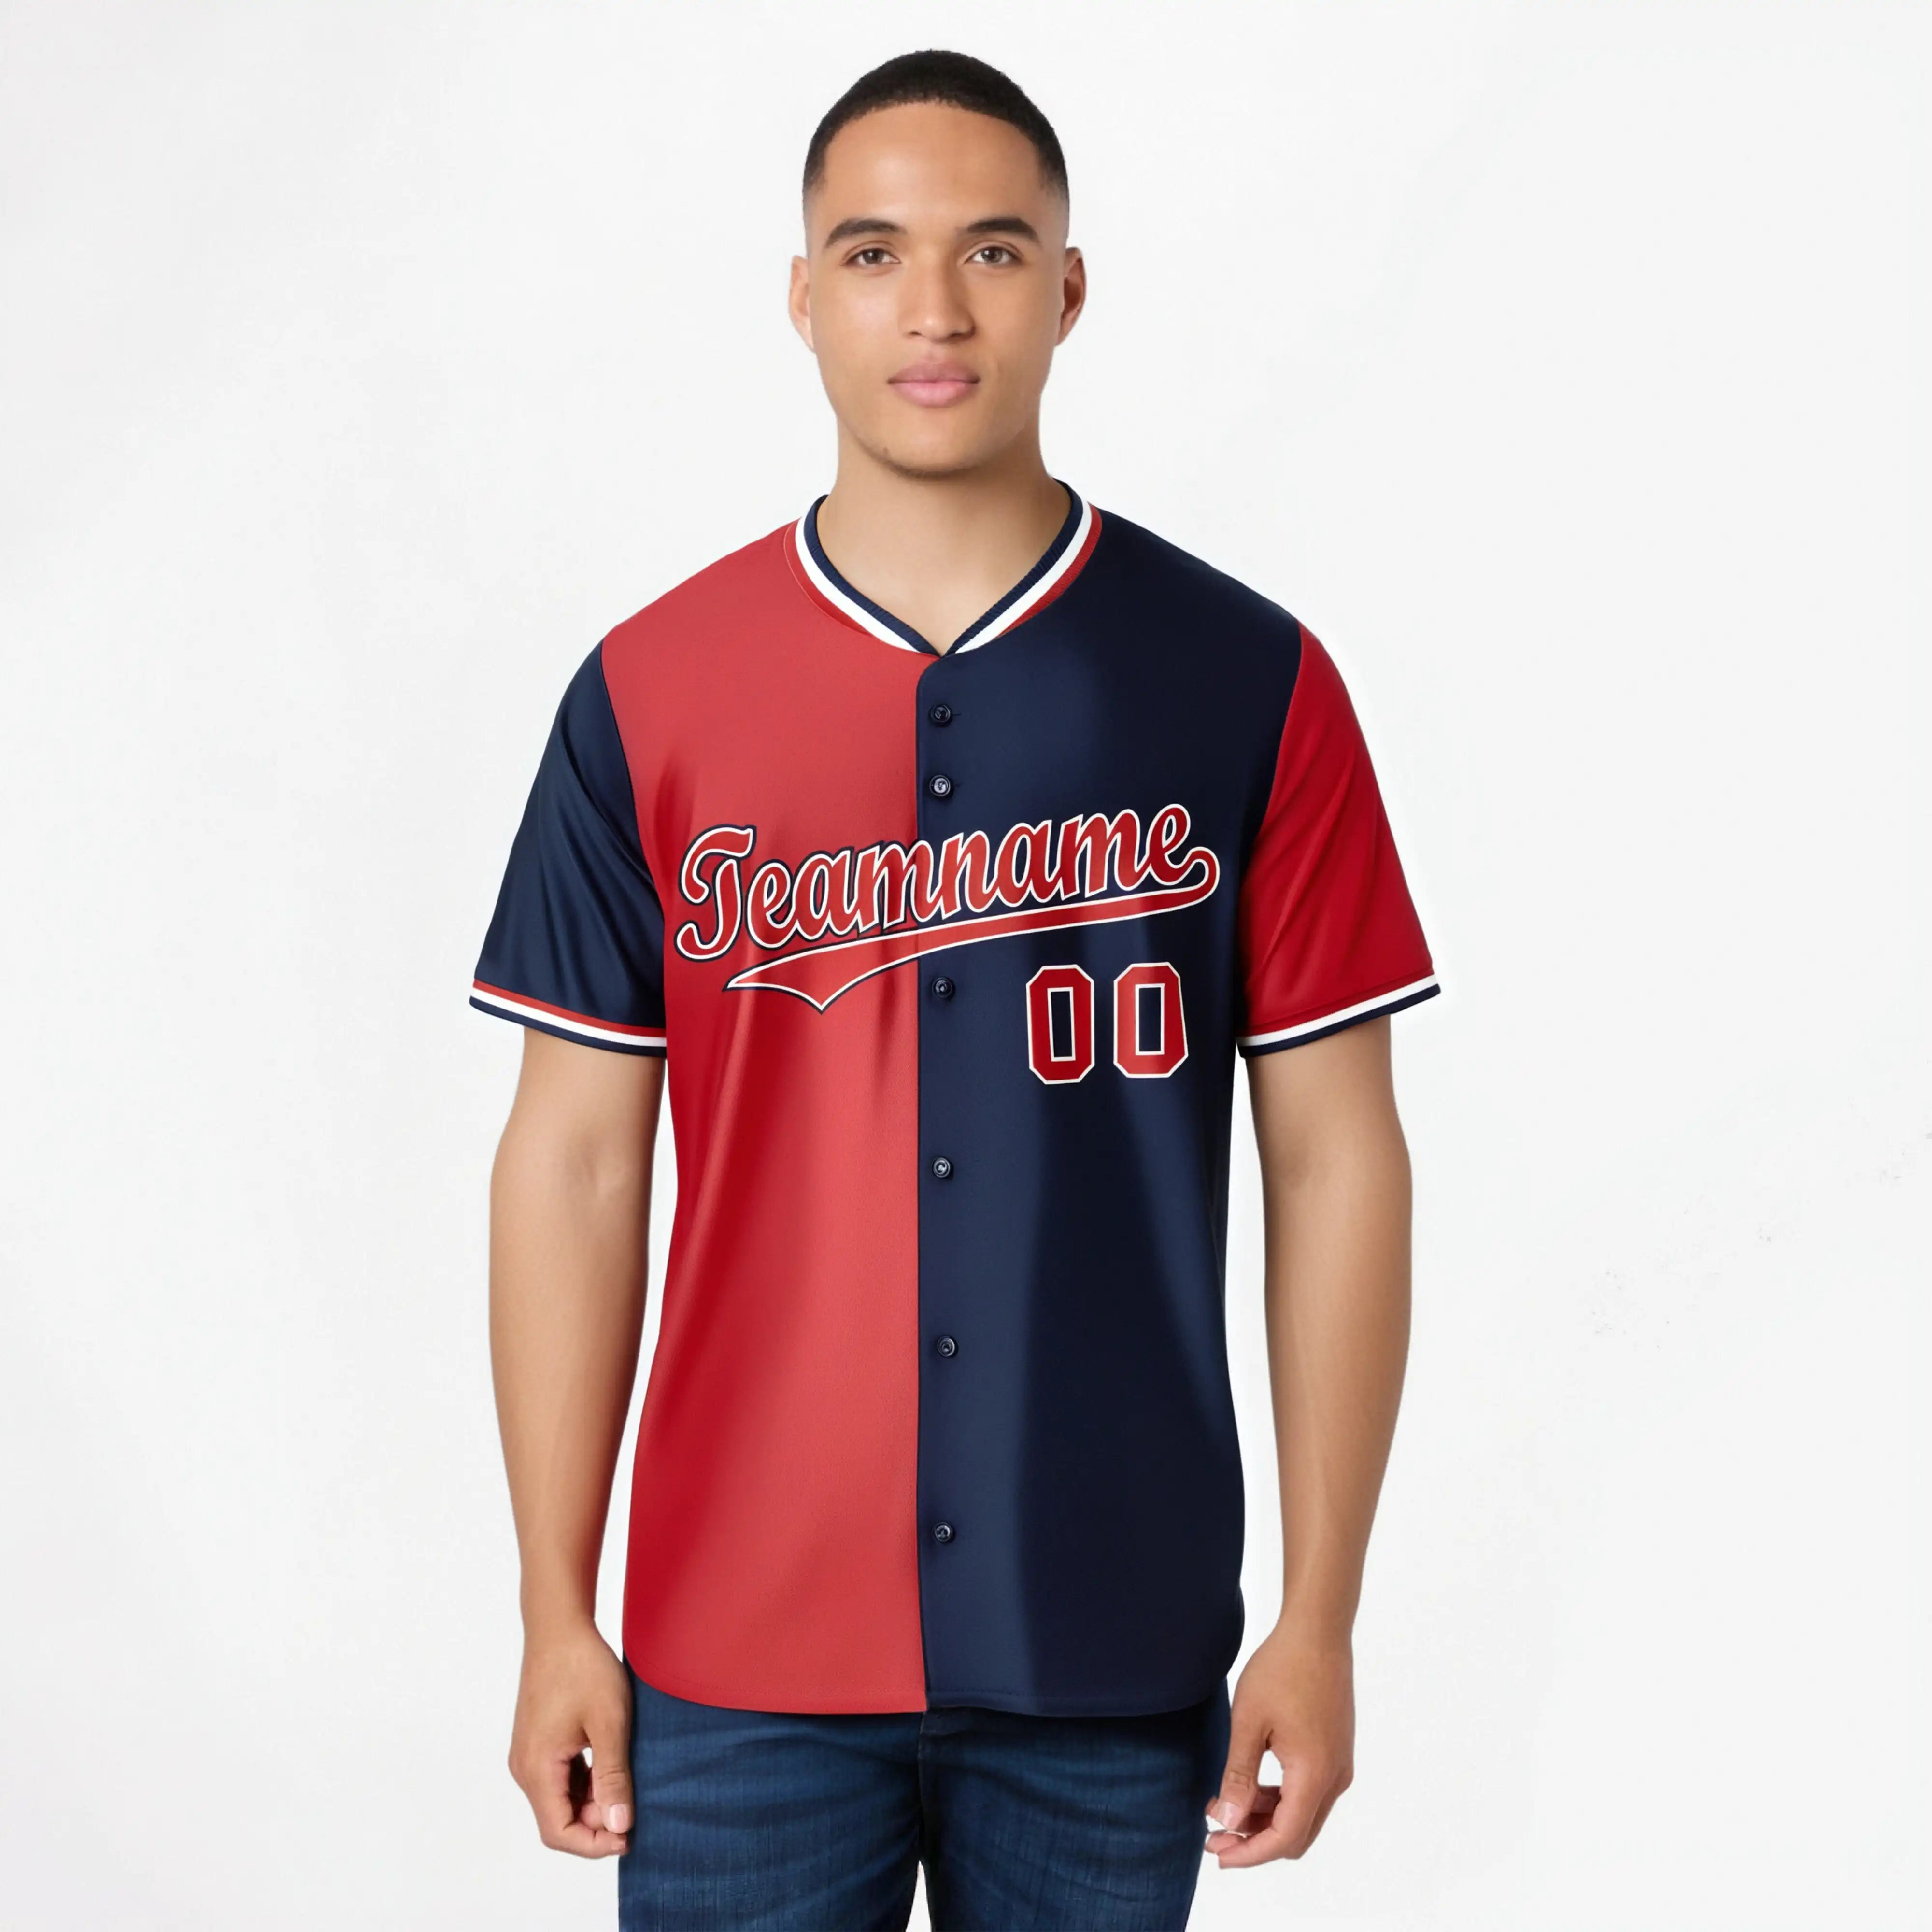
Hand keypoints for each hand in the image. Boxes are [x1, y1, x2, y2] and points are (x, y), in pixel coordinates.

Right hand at [508, 1619, 634, 1856]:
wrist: (560, 1627)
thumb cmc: (583, 1668)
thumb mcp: (609, 1723)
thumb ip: (612, 1777)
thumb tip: (618, 1826)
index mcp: (537, 1769)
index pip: (558, 1832)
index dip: (593, 1844)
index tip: (628, 1835)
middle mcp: (525, 1768)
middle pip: (558, 1819)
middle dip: (596, 1822)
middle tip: (633, 1805)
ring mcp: (529, 1755)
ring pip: (559, 1799)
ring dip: (592, 1801)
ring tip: (626, 1784)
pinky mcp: (537, 1742)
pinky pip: (559, 1778)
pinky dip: (584, 1782)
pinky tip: (610, 1767)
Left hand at [1203, 1624, 1354, 1865]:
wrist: (1317, 1631)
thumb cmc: (1281, 1669)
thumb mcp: (1249, 1723)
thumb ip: (1239, 1777)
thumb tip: (1227, 1822)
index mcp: (1314, 1775)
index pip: (1283, 1838)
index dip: (1248, 1853)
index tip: (1215, 1851)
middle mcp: (1335, 1777)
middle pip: (1296, 1835)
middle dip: (1255, 1841)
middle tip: (1214, 1832)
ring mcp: (1339, 1765)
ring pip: (1304, 1815)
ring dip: (1266, 1820)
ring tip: (1225, 1806)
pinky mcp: (1336, 1752)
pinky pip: (1309, 1793)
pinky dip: (1280, 1800)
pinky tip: (1250, 1786)